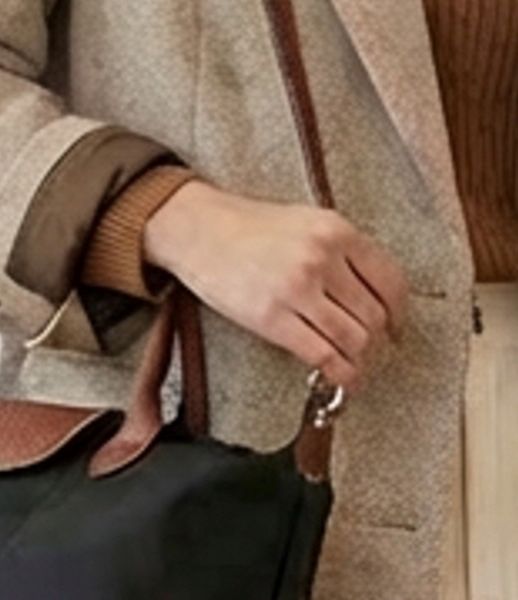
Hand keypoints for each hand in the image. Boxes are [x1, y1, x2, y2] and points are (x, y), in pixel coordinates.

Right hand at [142, 180, 408, 392]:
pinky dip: (337, 371)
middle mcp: (323, 258)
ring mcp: (298, 288)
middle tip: (371, 353)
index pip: (390, 281)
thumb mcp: (305, 223)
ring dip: (359, 361)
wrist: (199, 230)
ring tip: (354, 367)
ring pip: (353, 338)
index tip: (397, 328)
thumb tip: (369, 294)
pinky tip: (337, 376)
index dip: (399, 313)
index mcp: (336, 231)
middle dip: (377, 342)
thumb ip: (340, 252)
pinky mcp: (272, 317)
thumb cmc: (247, 228)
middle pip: (373, 315)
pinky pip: (321, 353)